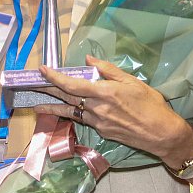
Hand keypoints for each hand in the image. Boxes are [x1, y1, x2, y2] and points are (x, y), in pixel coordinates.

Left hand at [32, 56, 192, 158]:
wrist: (161, 133)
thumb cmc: (151, 104)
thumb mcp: (132, 81)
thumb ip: (109, 70)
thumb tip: (89, 59)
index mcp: (105, 92)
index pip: (73, 84)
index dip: (55, 77)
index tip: (42, 70)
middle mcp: (97, 108)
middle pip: (66, 98)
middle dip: (47, 90)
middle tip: (32, 84)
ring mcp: (97, 122)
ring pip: (71, 111)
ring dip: (54, 106)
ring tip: (38, 105)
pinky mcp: (101, 132)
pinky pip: (83, 119)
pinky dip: (73, 113)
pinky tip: (66, 110)